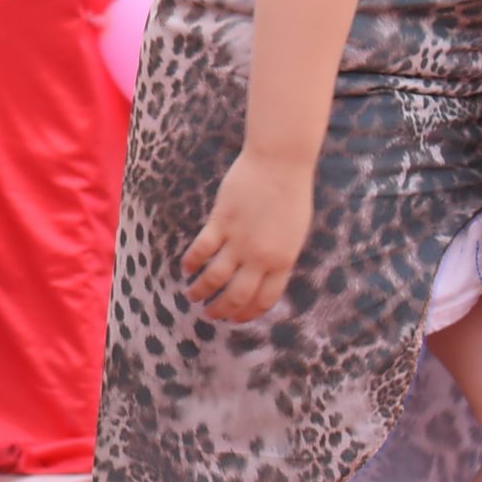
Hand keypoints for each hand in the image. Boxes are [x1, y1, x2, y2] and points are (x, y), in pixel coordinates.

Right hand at [181, 147, 312, 322]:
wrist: (280, 163)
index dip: (247, 314)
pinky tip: (187, 267)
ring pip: (215, 277)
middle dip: (221, 310)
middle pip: (237, 295)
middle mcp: (260, 256)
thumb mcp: (294, 234)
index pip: (263, 300)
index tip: (235, 318)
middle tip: (210, 314)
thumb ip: (280, 256)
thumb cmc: (291, 195)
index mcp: (282, 261)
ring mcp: (239, 239)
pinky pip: (202, 249)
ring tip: (193, 295)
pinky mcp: (221, 221)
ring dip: (201, 291)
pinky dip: (192, 262)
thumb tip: (264, 275)